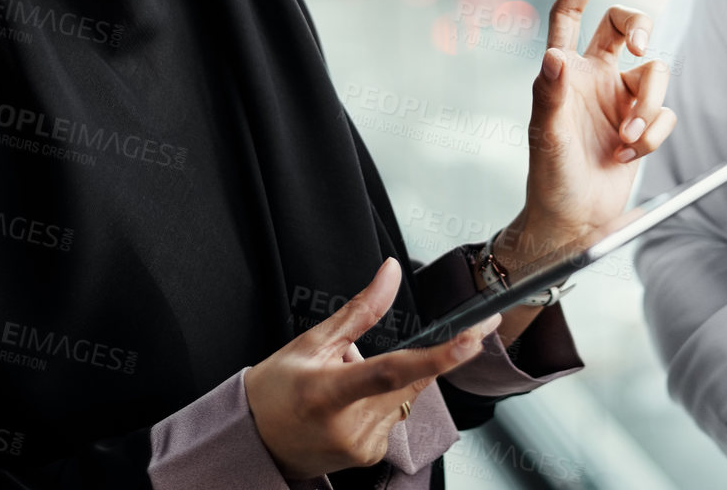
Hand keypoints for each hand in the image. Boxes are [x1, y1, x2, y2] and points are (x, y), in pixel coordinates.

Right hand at [244, 258, 500, 478]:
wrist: (255, 441)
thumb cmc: (276, 390)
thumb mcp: (312, 342)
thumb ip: (361, 310)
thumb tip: (391, 272)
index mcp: (327, 391)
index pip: (391, 371)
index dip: (436, 357)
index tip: (471, 340)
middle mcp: (349, 425)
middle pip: (408, 381)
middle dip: (409, 358)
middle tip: (363, 354)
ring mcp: (361, 446)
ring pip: (404, 397)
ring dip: (390, 381)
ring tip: (344, 385)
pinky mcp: (370, 456)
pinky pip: (395, 415)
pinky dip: (382, 402)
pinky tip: (350, 406)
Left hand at [504, 0, 676, 264]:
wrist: (573, 222)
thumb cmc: (549, 178)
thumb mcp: (546, 137)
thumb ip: (550, 95)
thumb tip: (553, 56)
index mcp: (565, 71)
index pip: (571, 13)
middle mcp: (594, 77)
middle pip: (627, 27)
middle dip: (643, 27)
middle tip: (643, 48)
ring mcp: (620, 100)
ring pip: (656, 72)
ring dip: (650, 104)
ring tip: (628, 138)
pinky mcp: (642, 125)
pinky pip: (664, 112)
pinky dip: (653, 133)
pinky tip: (629, 153)